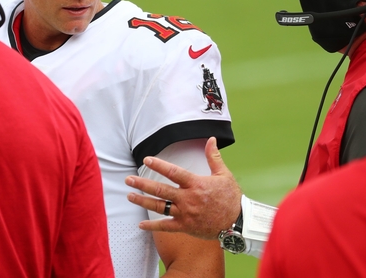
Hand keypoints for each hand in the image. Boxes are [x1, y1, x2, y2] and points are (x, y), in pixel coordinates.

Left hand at [125, 137, 241, 239]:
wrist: (237, 223)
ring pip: (159, 207)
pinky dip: (152, 226)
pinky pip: (165, 226)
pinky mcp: (185, 226)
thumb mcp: (224, 174)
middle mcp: (188, 198)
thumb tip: (211, 139)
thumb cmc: (231, 198)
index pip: (173, 172)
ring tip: (130, 196)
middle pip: (160, 190)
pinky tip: (140, 224)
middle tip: (128, 180)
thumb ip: (213, 157)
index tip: (146, 160)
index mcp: (196, 184)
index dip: (159, 165)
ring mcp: (185, 213)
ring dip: (143, 201)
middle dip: (142, 184)